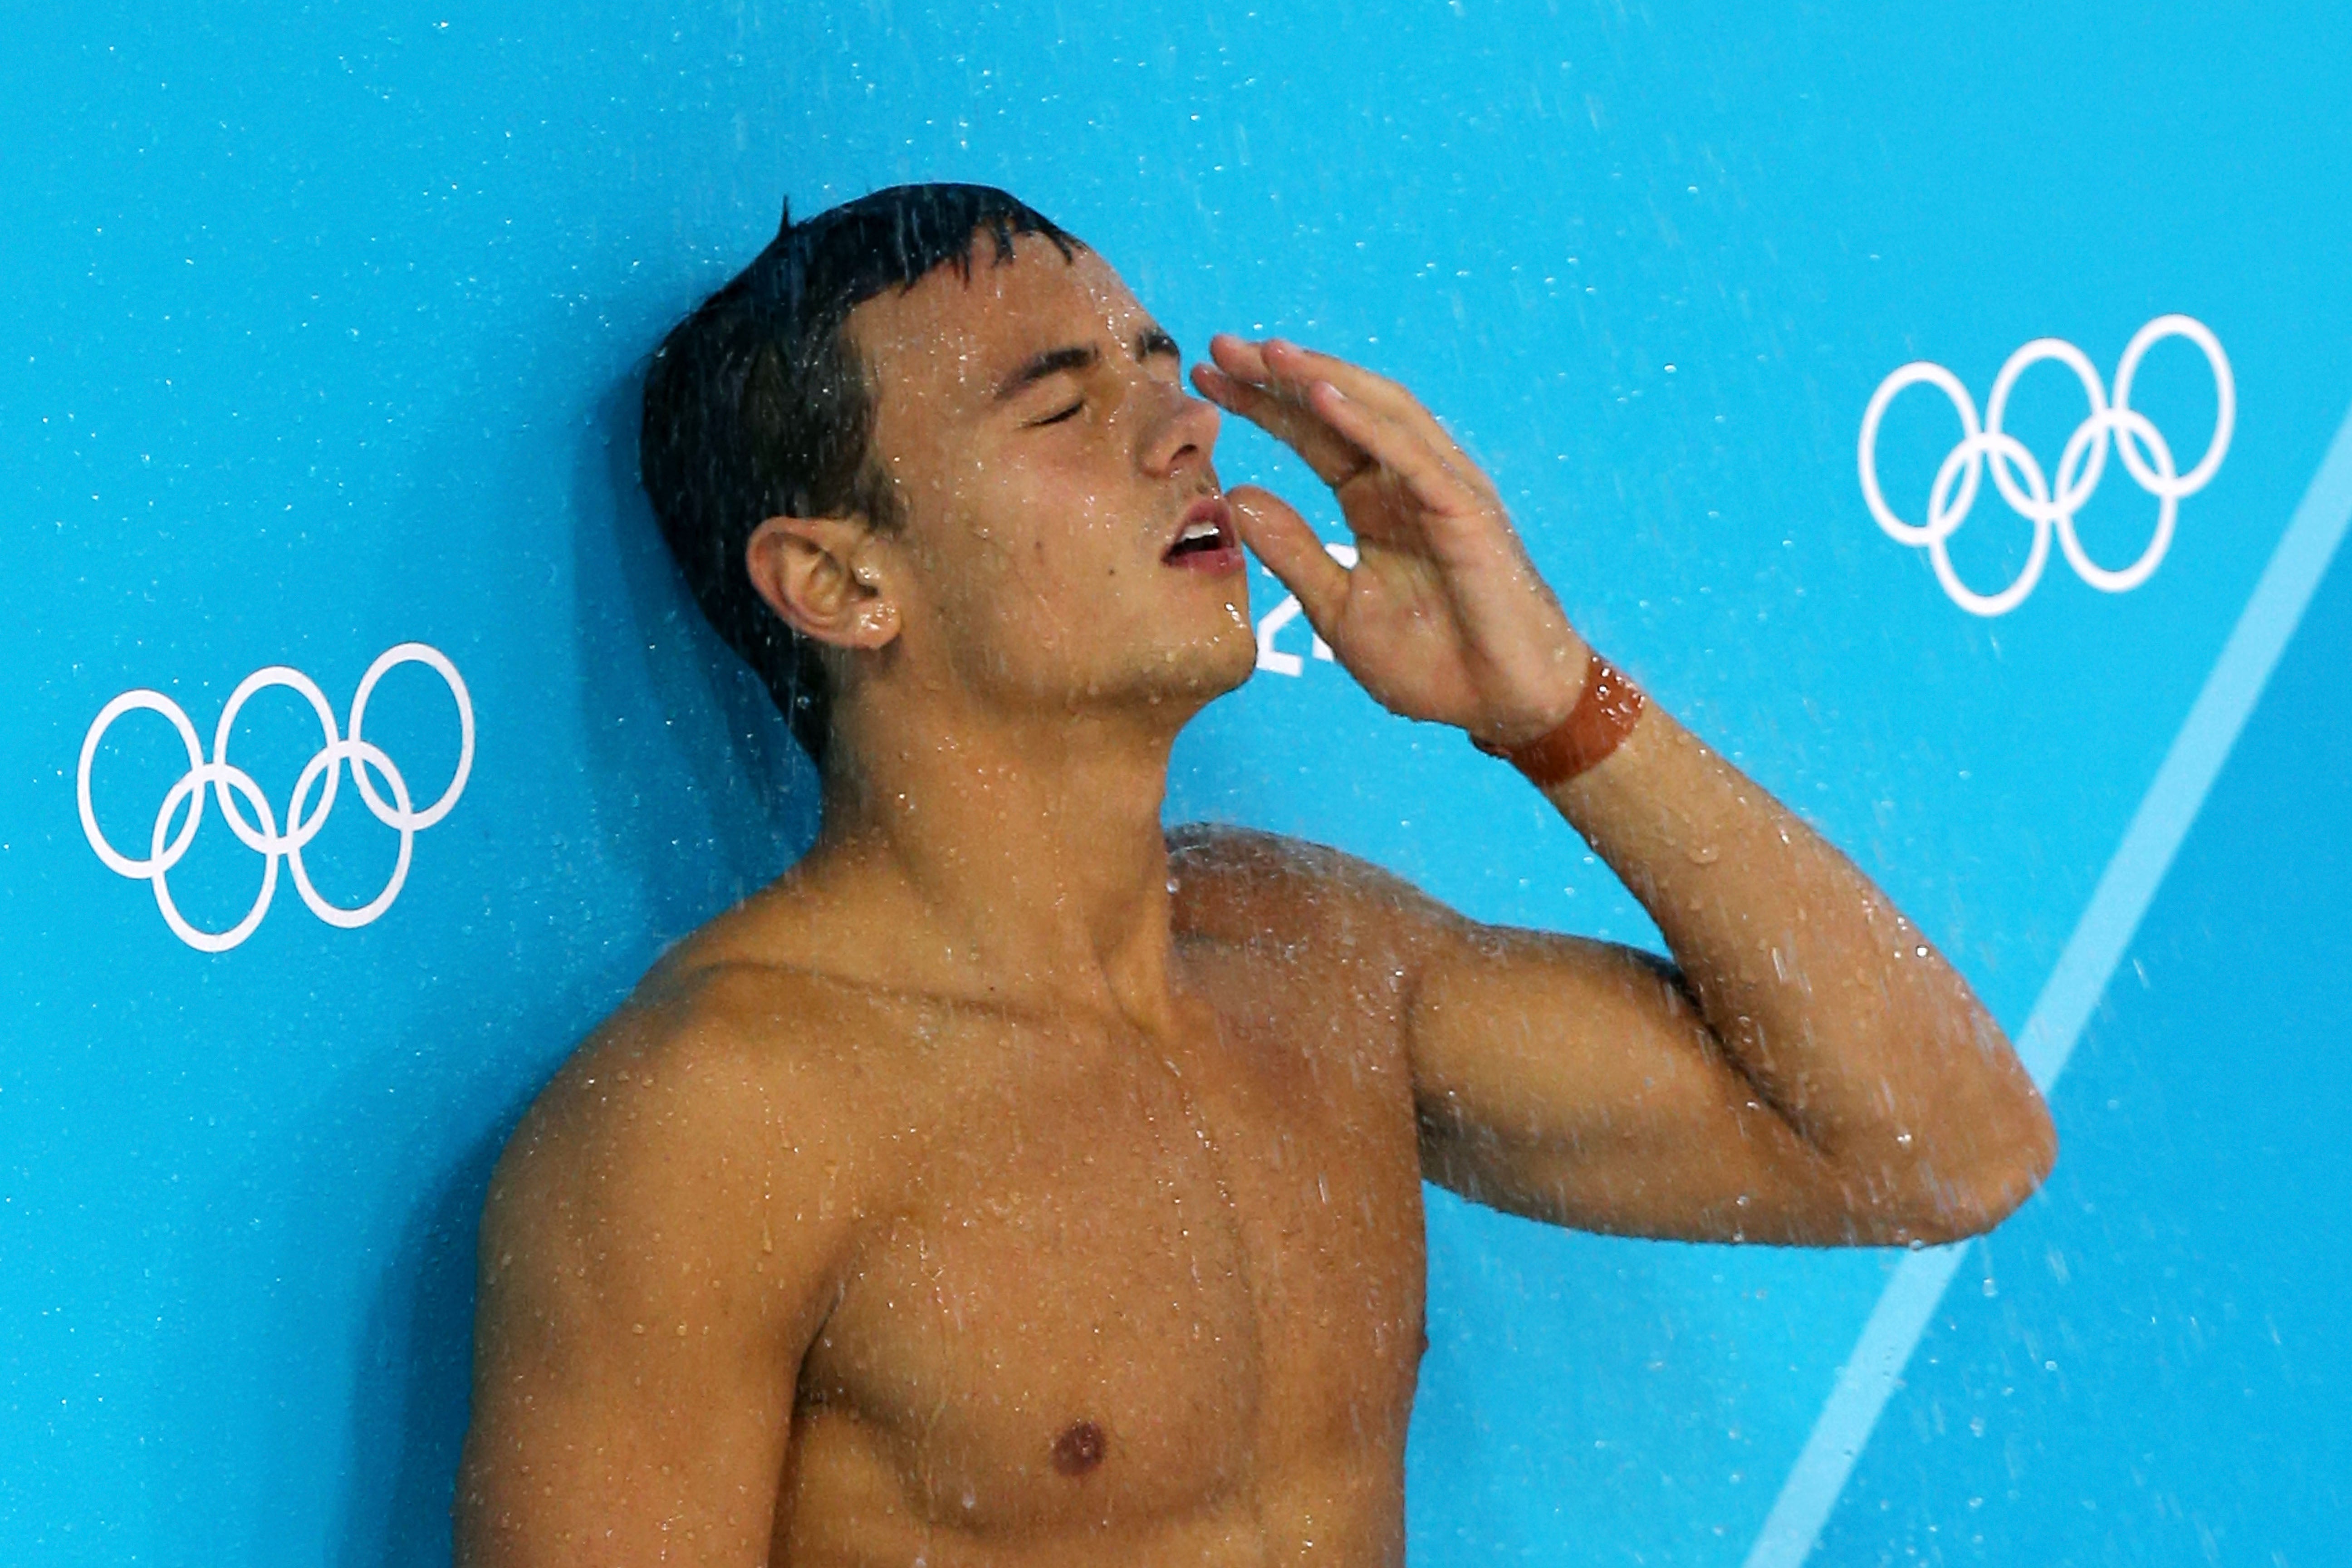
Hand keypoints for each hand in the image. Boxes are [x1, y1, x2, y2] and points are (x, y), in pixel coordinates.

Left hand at [1192, 335, 1586, 747]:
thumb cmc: (1429, 663)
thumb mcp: (1337, 608)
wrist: (1501, 703)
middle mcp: (1406, 481)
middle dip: (1281, 377)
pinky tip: (1322, 396)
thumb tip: (1235, 496)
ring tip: (1267, 353)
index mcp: (1373, 501)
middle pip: (1339, 409)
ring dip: (1322, 379)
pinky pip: (1411, 456)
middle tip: (1219, 346)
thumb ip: (1291, 552)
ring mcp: (1440, 489)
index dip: (1261, 405)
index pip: (1312, 435)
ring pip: (1377, 413)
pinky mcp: (1466, 511)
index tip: (1205, 380)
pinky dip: (1366, 423)